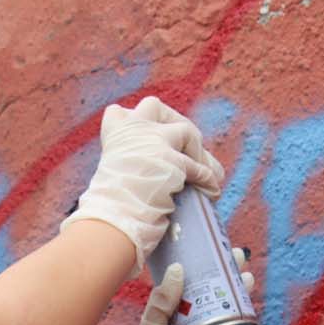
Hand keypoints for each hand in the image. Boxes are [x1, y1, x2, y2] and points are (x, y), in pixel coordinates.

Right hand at [61, 96, 225, 278]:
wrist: (112, 218)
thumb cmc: (111, 208)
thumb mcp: (115, 174)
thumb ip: (132, 162)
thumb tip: (164, 170)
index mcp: (113, 135)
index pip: (118, 113)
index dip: (134, 121)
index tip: (146, 138)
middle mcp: (132, 129)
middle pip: (153, 106)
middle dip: (172, 123)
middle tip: (182, 149)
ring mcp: (152, 141)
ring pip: (186, 130)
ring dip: (198, 154)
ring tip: (205, 176)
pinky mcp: (171, 161)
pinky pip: (200, 168)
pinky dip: (209, 181)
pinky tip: (211, 193)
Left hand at [99, 248, 253, 324]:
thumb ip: (162, 302)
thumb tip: (178, 269)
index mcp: (167, 322)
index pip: (187, 290)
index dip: (200, 271)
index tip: (210, 250)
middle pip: (210, 300)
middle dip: (224, 279)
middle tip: (236, 257)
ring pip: (223, 318)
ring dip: (235, 298)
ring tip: (245, 278)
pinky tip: (236, 313)